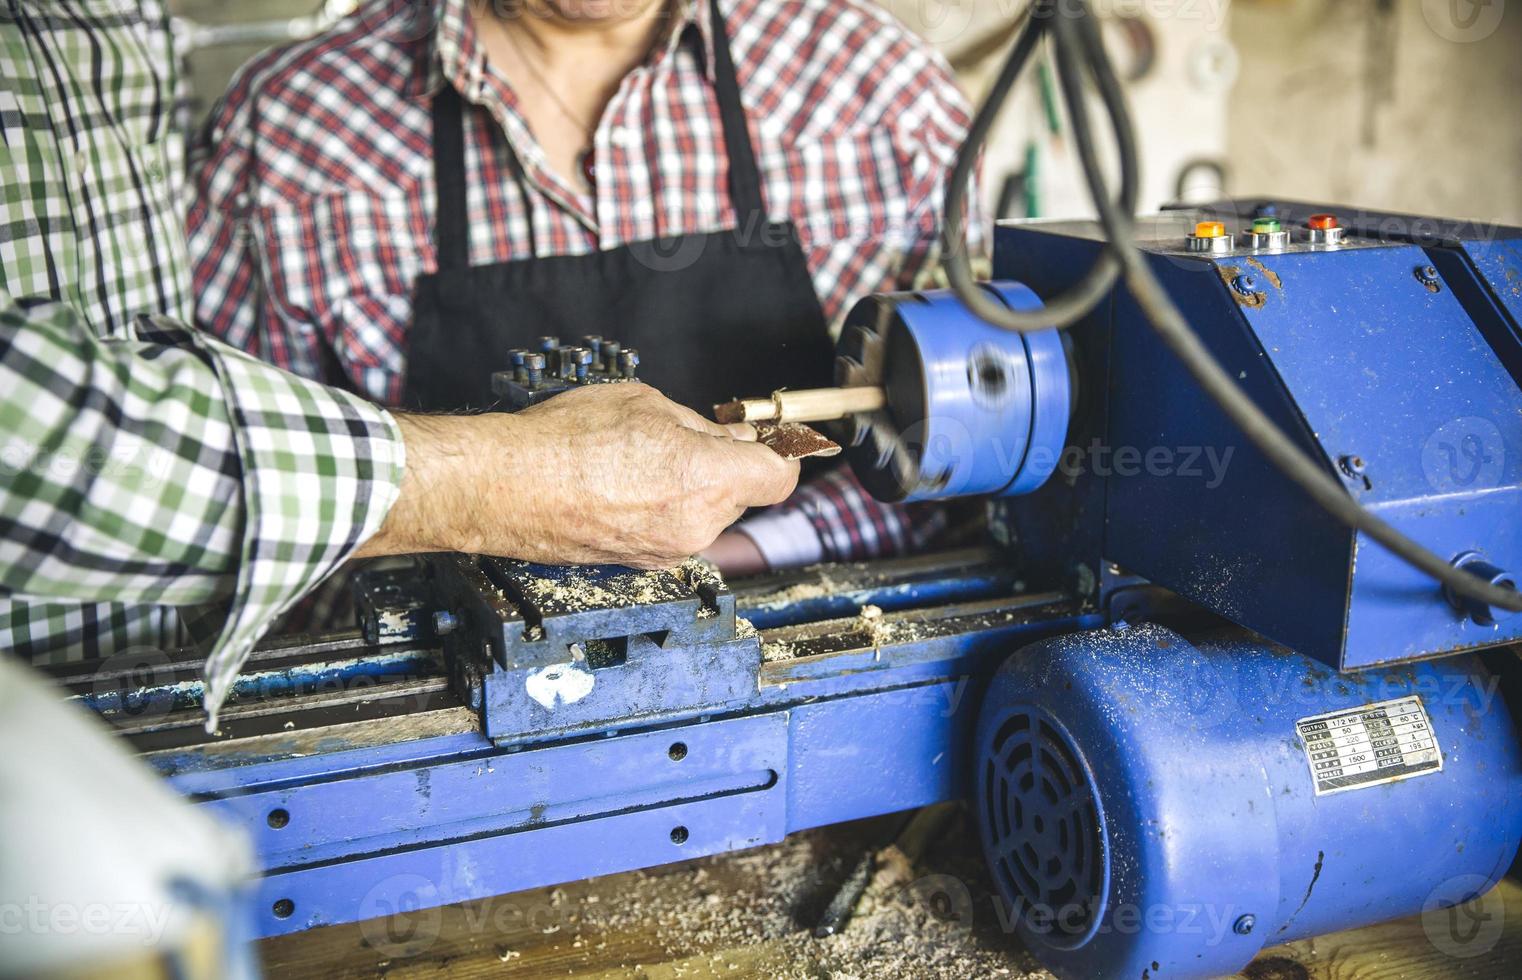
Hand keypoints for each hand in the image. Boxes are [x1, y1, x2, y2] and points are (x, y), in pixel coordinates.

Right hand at [357, 384, 799, 568]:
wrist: (503, 487)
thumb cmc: (564, 440)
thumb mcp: (646, 404)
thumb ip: (698, 426)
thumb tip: (725, 437)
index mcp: (706, 478)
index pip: (779, 477)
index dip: (780, 454)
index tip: (776, 441)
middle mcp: (695, 524)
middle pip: (741, 495)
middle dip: (725, 466)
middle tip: (690, 437)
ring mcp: (667, 550)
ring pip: (704, 514)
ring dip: (690, 489)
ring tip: (638, 460)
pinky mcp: (640, 563)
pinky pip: (671, 531)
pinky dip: (660, 509)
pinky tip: (620, 486)